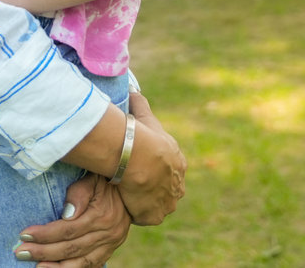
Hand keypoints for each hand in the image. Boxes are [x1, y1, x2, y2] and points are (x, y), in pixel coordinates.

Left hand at [13, 172, 129, 267]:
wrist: (131, 190)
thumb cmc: (105, 180)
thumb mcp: (92, 178)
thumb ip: (79, 193)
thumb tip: (66, 213)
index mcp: (101, 216)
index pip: (67, 229)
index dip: (45, 234)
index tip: (24, 235)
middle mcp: (107, 234)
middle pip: (70, 248)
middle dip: (43, 252)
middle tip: (20, 252)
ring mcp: (110, 245)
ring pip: (81, 263)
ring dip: (56, 267)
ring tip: (36, 267)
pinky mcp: (109, 250)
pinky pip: (91, 266)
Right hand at [116, 91, 185, 225]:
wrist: (137, 155)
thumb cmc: (141, 134)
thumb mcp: (144, 115)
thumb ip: (140, 102)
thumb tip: (131, 87)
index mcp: (178, 163)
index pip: (168, 169)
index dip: (154, 168)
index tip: (141, 166)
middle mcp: (178, 185)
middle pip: (165, 189)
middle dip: (153, 187)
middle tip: (133, 182)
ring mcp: (167, 202)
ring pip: (157, 204)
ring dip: (146, 201)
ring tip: (127, 194)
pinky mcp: (155, 215)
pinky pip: (146, 217)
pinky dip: (138, 213)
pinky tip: (126, 204)